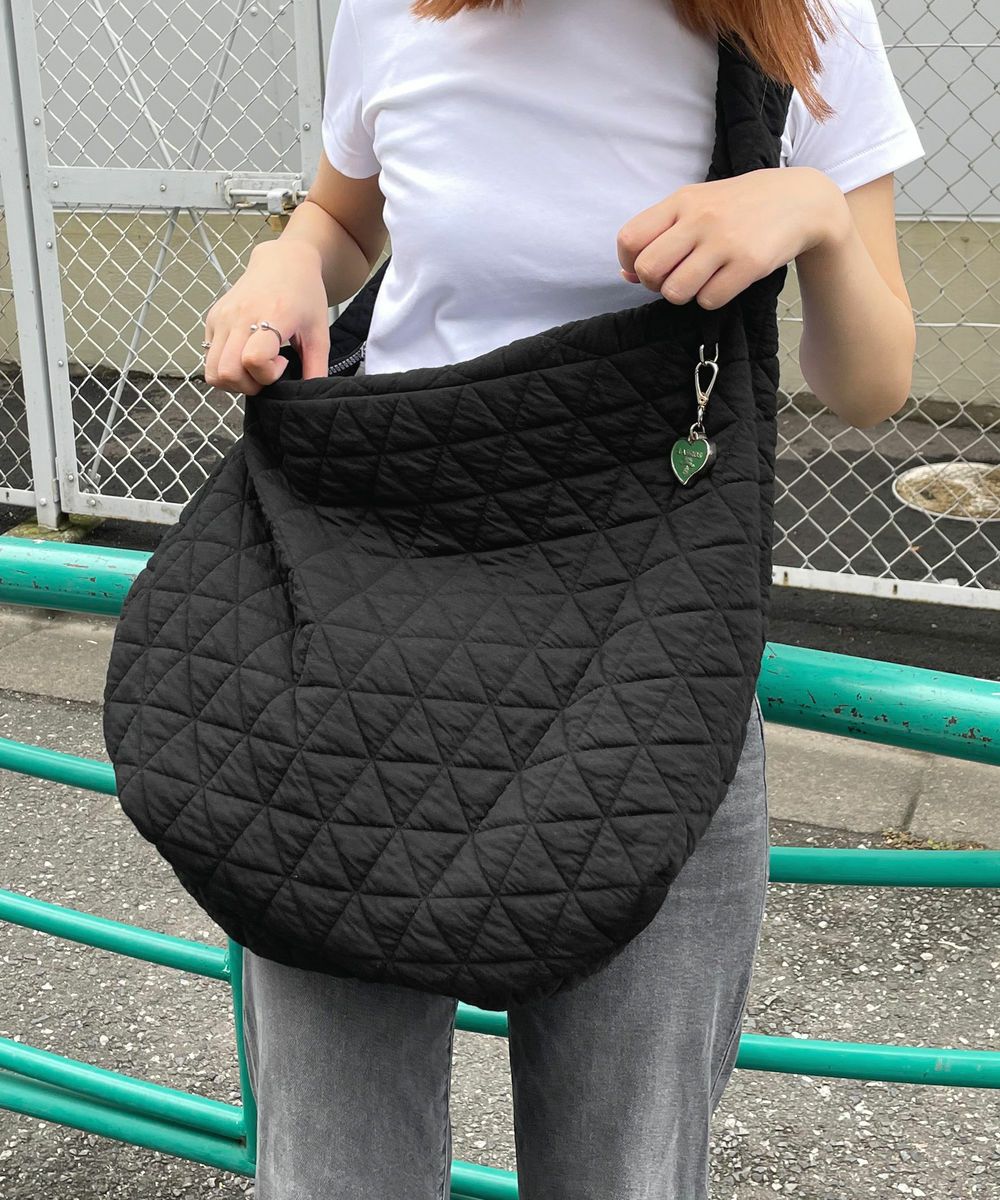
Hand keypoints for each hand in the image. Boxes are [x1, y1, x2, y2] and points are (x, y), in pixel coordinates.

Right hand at [203, 239, 330, 393]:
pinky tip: (244, 355)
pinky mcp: (212, 319)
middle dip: (248, 386)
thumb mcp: (319, 333)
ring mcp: (222, 317)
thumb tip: (309, 397)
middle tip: (266, 374)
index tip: (283, 363)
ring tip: (253, 369)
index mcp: (271, 316)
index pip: (253, 359)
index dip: (268, 374)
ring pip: (212, 371)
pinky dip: (224, 367)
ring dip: (233, 381)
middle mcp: (240, 316)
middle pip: (227, 372)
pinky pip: (208, 358)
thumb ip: (316, 368)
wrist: (283, 263)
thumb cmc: (304, 296)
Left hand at [616, 166, 850, 309]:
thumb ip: (660, 233)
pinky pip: (709, 300)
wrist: (799, 200)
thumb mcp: (697, 205)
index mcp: (681, 201)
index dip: (628, 263)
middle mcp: (699, 219)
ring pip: (675, 291)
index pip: (629, 239)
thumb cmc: (738, 206)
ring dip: (682, 295)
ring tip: (699, 281)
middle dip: (654, 284)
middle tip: (672, 278)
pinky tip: (722, 282)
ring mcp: (724, 242)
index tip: (643, 268)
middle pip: (648, 269)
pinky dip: (710, 299)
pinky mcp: (748, 264)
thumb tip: (626, 275)